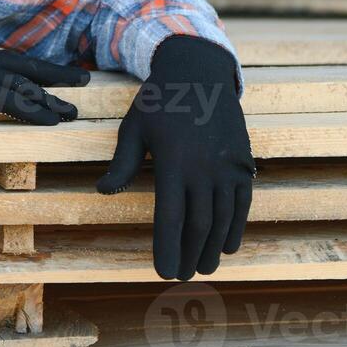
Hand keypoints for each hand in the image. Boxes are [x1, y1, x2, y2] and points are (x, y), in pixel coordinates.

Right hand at [0, 43, 89, 130]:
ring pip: (21, 84)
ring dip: (49, 99)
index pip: (6, 60)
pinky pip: (10, 100)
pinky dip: (32, 111)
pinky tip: (50, 121)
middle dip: (54, 74)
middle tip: (83, 80)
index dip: (33, 68)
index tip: (54, 75)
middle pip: (23, 64)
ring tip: (72, 112)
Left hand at [96, 35, 254, 279]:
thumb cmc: (160, 101)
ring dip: (213, 248)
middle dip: (190, 255)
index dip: (167, 249)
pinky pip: (242, 203)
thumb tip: (104, 191)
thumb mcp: (134, 127)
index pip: (170, 218)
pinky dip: (236, 227)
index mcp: (172, 162)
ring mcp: (227, 166)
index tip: (163, 272)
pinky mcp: (243, 162)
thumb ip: (123, 162)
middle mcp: (203, 168)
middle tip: (182, 276)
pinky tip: (227, 245)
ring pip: (223, 218)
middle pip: (199, 226)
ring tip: (203, 267)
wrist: (199, 71)